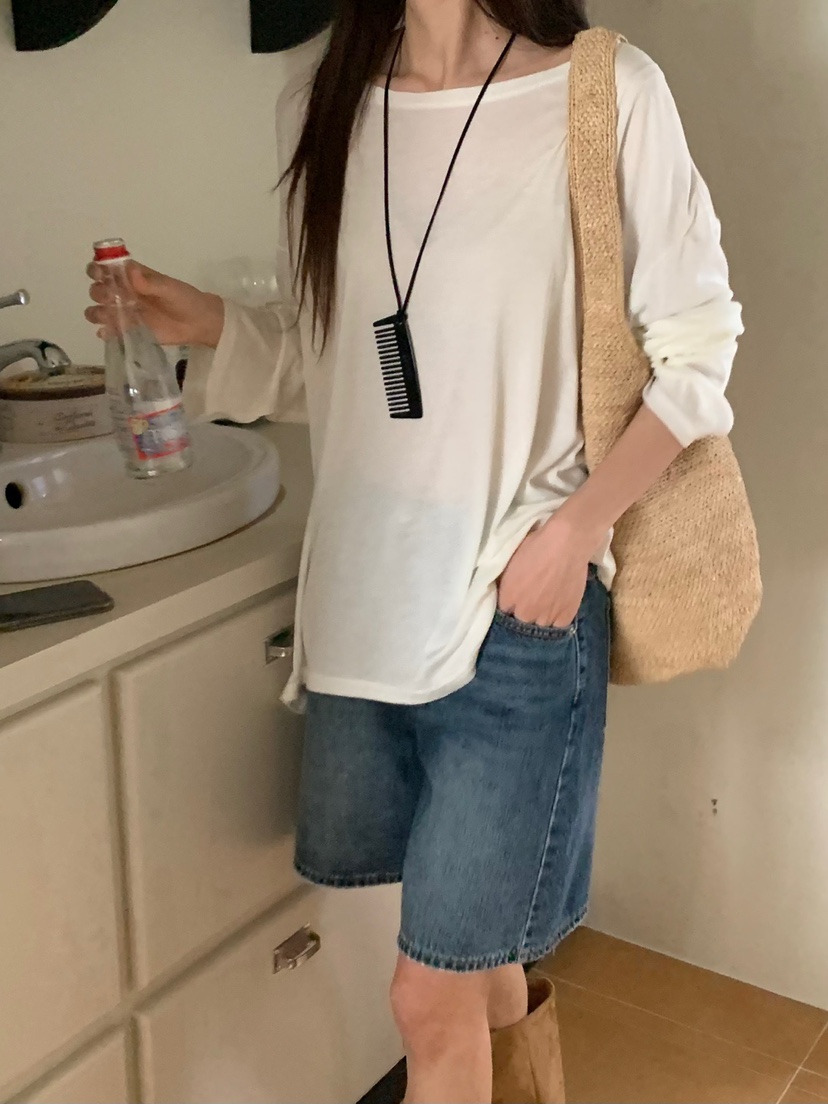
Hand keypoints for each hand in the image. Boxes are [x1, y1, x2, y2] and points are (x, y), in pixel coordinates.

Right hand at [85, 261, 224, 348]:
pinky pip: (110, 331)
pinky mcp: (129, 331)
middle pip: (96, 290)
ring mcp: (124, 313)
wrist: (197, 323)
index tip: (100, 275)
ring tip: (111, 317)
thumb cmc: (184, 299)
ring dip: (97, 313)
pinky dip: (105, 332)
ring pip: (98, 311)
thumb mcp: (169, 288)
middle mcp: (123, 293)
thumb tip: (131, 272)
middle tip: (112, 298)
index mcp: (130, 277)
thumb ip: (150, 282)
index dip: (96, 270)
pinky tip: (109, 333)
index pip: (104, 269)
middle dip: (98, 293)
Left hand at [498, 515, 592, 628]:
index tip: (514, 599)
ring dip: (540, 619)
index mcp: (508, 598)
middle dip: (522, 614)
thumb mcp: (510, 563)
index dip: (509, 605)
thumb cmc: (536, 545)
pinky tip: (557, 609)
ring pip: (539, 627)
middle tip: (531, 601)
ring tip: (545, 606)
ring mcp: (546, 617)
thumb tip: (506, 591)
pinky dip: (557, 620)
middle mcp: (524, 613)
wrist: (567, 543)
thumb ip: (506, 583)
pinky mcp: (566, 616)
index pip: (503, 612)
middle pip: (520, 623)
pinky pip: (558, 626)